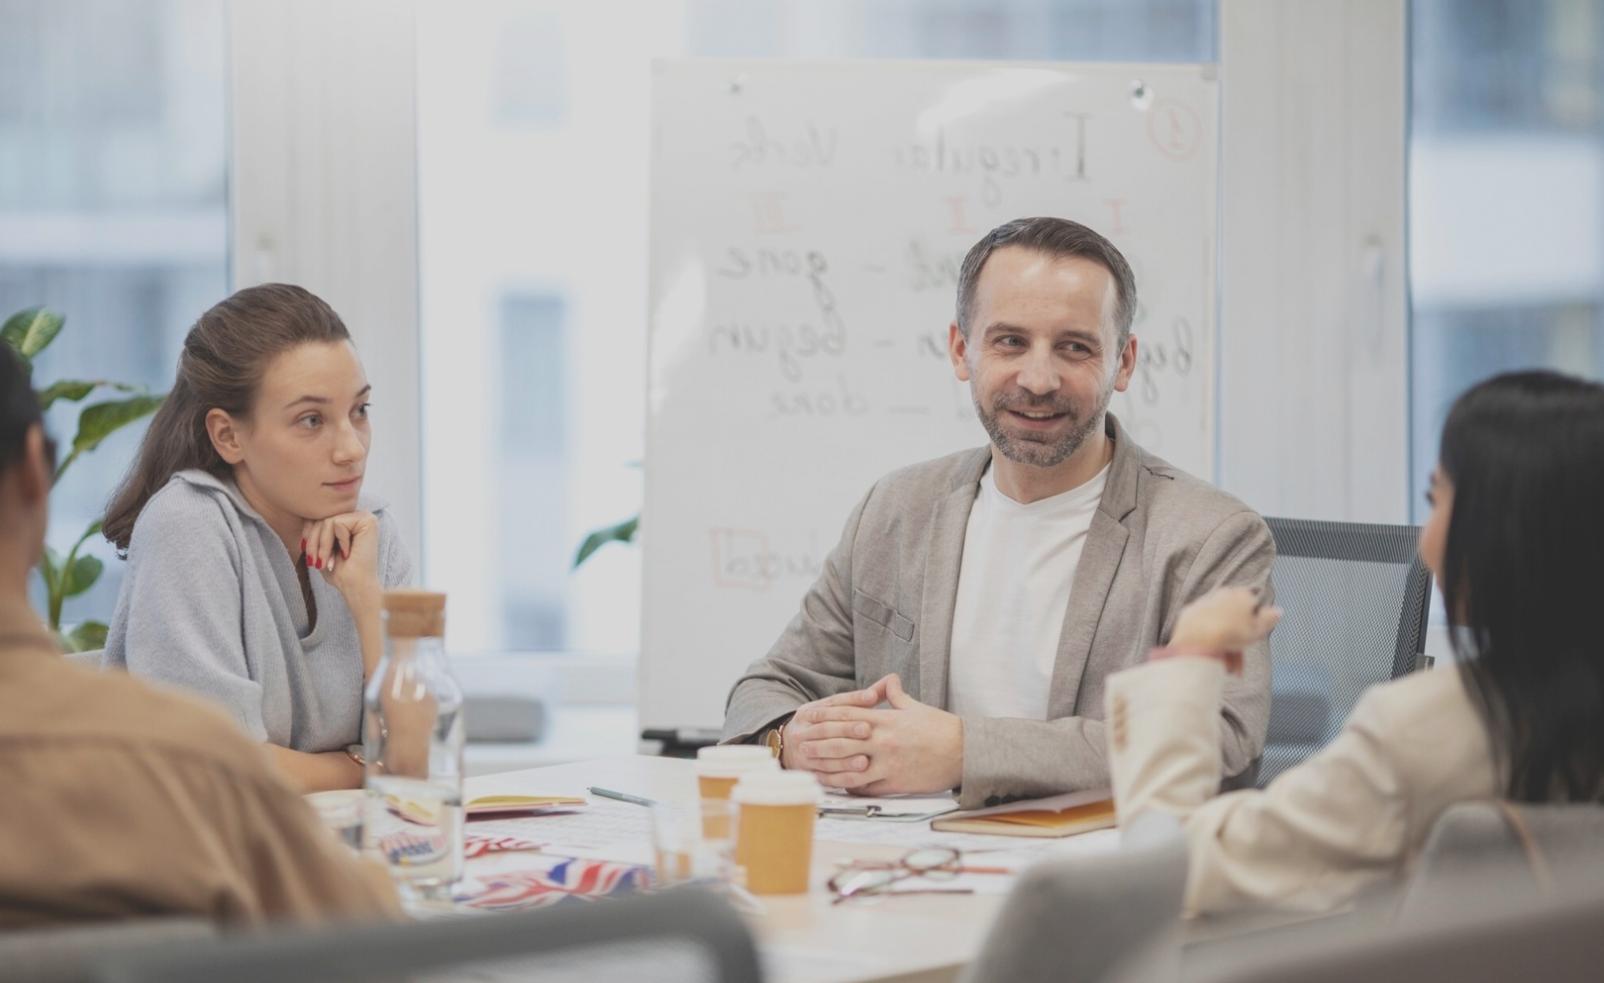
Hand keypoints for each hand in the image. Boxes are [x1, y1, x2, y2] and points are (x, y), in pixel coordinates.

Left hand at [301, 511, 381, 613]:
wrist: (355, 587)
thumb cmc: (340, 572)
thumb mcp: (321, 548)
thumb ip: (315, 529)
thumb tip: (300, 512)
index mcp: (349, 521)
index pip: (320, 516)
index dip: (309, 534)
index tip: (309, 555)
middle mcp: (358, 516)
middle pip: (323, 516)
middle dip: (313, 541)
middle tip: (315, 562)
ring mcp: (365, 517)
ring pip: (328, 520)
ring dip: (322, 544)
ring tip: (325, 562)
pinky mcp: (368, 520)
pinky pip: (337, 523)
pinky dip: (336, 542)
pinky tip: (347, 553)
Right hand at [779, 678, 892, 771]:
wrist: (788, 749)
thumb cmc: (822, 727)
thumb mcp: (831, 710)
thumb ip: (858, 700)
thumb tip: (886, 683)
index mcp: (809, 712)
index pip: (832, 704)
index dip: (852, 701)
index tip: (872, 699)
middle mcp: (802, 730)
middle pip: (826, 728)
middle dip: (847, 729)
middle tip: (868, 730)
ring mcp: (803, 752)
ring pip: (824, 753)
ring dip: (845, 758)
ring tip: (865, 759)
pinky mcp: (808, 772)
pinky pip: (825, 776)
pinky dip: (842, 776)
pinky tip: (858, 778)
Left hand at [793, 674, 962, 795]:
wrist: (964, 752)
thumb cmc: (941, 728)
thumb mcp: (916, 707)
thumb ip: (896, 695)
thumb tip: (888, 680)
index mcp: (887, 720)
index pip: (849, 715)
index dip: (825, 716)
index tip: (809, 718)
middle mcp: (884, 740)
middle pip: (843, 740)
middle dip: (820, 743)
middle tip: (801, 746)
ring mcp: (888, 762)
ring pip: (850, 765)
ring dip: (829, 767)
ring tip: (813, 769)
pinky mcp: (895, 782)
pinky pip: (867, 786)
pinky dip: (851, 786)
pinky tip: (839, 786)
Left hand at [1168, 587, 1280, 654]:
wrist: (1199, 638)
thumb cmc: (1230, 633)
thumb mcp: (1257, 630)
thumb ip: (1269, 619)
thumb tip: (1278, 611)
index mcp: (1240, 594)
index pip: (1252, 605)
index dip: (1254, 623)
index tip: (1253, 637)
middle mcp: (1221, 594)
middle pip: (1234, 618)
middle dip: (1238, 639)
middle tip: (1240, 658)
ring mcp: (1204, 603)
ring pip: (1219, 625)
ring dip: (1225, 646)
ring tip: (1228, 667)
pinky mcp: (1189, 614)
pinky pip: (1203, 628)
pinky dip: (1208, 640)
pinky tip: (1212, 658)